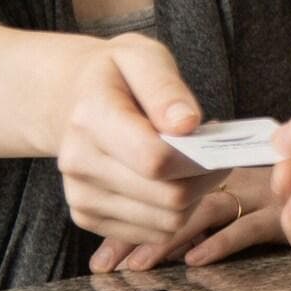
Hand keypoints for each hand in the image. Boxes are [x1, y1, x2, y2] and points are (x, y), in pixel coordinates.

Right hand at [51, 33, 224, 256]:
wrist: (72, 99)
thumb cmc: (116, 75)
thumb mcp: (142, 57)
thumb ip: (165, 89)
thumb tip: (187, 125)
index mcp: (90, 118)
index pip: (155, 160)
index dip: (198, 158)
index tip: (218, 140)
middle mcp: (78, 163)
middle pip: (167, 197)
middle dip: (204, 179)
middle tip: (215, 153)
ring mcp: (81, 196)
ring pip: (165, 222)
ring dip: (194, 198)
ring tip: (193, 164)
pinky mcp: (88, 217)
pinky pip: (153, 234)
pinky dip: (174, 213)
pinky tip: (173, 181)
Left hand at [90, 166, 284, 271]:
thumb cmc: (279, 185)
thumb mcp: (235, 188)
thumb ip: (200, 205)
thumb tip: (156, 237)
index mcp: (212, 172)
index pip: (160, 192)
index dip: (127, 223)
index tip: (100, 255)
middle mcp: (229, 180)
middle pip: (175, 203)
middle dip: (136, 236)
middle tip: (106, 266)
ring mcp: (255, 195)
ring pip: (204, 213)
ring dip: (168, 240)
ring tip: (140, 265)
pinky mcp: (280, 214)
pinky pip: (246, 228)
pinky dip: (220, 243)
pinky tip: (195, 261)